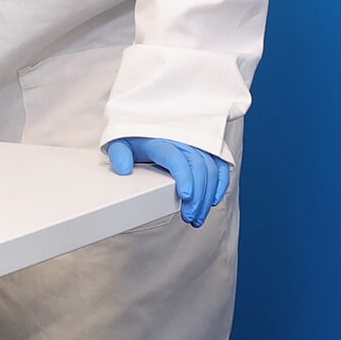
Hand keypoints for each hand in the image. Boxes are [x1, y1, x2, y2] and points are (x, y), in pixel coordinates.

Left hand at [106, 137, 230, 227]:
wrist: (145, 123)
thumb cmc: (135, 137)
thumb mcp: (120, 142)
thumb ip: (119, 154)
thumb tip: (124, 168)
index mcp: (161, 140)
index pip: (177, 159)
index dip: (184, 177)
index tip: (186, 196)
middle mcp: (183, 140)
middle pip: (199, 168)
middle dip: (198, 196)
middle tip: (190, 216)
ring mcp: (197, 144)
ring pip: (212, 169)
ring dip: (208, 195)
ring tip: (197, 216)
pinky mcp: (207, 149)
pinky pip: (220, 165)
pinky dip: (221, 183)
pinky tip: (212, 200)